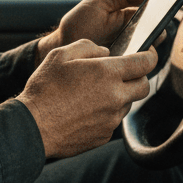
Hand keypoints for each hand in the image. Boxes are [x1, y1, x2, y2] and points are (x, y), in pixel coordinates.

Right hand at [17, 38, 156, 158]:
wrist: (32, 127)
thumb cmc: (44, 88)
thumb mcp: (61, 55)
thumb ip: (89, 47)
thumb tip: (106, 52)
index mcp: (108, 73)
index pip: (145, 63)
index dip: (149, 57)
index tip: (146, 55)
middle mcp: (115, 97)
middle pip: (144, 86)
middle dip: (137, 78)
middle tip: (121, 75)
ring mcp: (111, 118)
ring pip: (127, 104)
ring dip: (119, 97)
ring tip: (93, 94)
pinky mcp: (104, 135)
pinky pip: (113, 120)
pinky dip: (106, 113)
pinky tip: (85, 110)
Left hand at [36, 0, 155, 62]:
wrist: (63, 50)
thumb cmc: (78, 24)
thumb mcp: (100, 2)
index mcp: (129, 18)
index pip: (153, 14)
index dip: (162, 11)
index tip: (164, 8)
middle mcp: (133, 37)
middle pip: (156, 35)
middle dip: (157, 31)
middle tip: (153, 29)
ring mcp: (130, 54)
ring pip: (150, 53)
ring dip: (148, 48)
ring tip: (142, 44)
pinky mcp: (124, 69)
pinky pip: (138, 67)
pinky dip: (138, 63)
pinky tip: (132, 58)